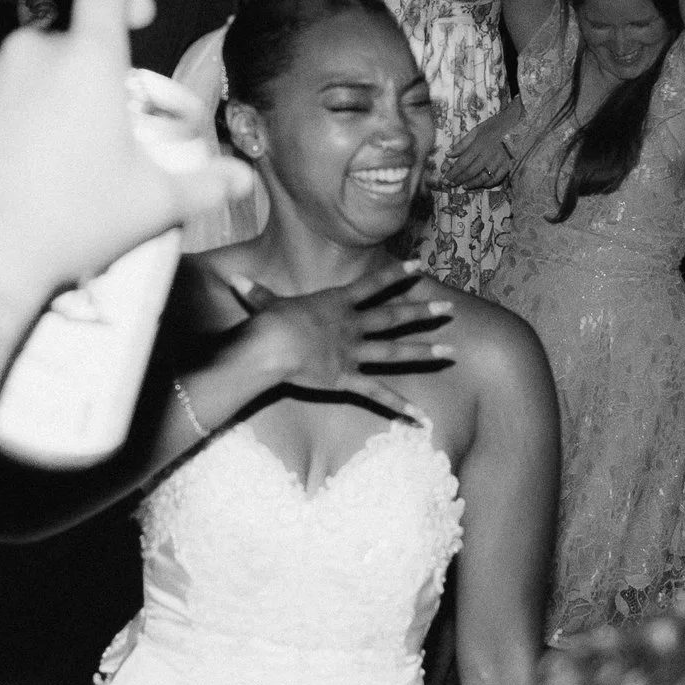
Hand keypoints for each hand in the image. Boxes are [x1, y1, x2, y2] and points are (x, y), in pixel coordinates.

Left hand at [0, 0, 256, 310]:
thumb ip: (205, 184)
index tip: (132, 20)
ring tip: (35, 156)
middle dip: (75, 78)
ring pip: (14, 71)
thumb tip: (245, 180)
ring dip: (28, 97)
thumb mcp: (153, 205)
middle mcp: (31, 52)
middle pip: (62, 44)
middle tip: (85, 134)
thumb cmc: (75, 224)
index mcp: (89, 61)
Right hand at [223, 259, 456, 423]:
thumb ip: (255, 291)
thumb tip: (233, 277)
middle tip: (449, 308)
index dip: (398, 275)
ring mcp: (353, 352)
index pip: (373, 285)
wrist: (271, 346)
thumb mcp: (264, 303)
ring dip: (424, 351)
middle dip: (423, 312)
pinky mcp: (348, 378)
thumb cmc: (268, 324)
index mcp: (337, 303)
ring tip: (450, 351)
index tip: (420, 267)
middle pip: (394, 317)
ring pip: (395, 351)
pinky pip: (378, 395)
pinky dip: (400, 407)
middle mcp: (352, 325)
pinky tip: (421, 417)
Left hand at [442, 104, 519, 188]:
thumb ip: (462, 143)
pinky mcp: (509, 164)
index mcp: (479, 144)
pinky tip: (481, 184)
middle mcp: (488, 154)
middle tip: (450, 185)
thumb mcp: (476, 130)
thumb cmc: (494, 125)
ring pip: (484, 177)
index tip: (445, 180)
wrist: (517, 122)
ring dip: (472, 184)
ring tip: (464, 186)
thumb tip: (448, 154)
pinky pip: (497, 178)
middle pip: (471, 172)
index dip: (453, 173)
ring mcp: (499, 161)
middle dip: (459, 180)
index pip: (462, 163)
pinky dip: (488, 183)